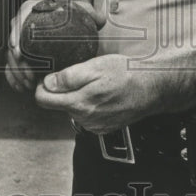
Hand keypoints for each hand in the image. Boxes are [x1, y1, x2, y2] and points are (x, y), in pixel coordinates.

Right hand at [5, 0, 104, 93]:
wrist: (64, 20)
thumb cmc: (71, 15)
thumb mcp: (82, 11)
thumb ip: (92, 14)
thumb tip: (100, 19)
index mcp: (31, 10)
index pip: (18, 20)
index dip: (15, 35)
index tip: (18, 50)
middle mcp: (22, 24)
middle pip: (12, 43)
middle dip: (16, 61)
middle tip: (29, 74)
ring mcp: (19, 40)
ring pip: (10, 57)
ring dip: (16, 72)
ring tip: (29, 83)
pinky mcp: (18, 53)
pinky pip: (10, 65)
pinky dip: (13, 77)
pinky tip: (21, 87)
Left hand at [34, 54, 163, 133]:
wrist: (153, 88)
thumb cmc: (126, 74)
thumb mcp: (94, 67)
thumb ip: (67, 77)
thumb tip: (47, 83)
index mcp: (79, 104)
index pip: (43, 100)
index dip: (42, 86)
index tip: (49, 77)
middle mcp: (85, 119)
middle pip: (59, 105)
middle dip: (63, 91)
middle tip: (81, 76)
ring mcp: (95, 126)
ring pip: (73, 110)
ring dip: (78, 98)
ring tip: (96, 85)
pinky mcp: (104, 128)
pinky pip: (87, 117)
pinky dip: (90, 106)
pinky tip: (103, 96)